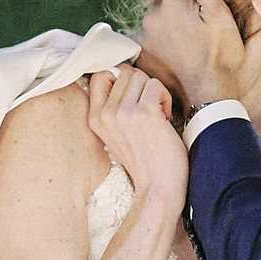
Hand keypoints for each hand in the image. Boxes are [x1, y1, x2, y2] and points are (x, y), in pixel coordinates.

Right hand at [87, 67, 187, 204]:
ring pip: (142, 77)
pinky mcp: (145, 113)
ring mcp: (124, 113)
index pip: (99, 76)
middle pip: (125, 73)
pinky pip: (156, 85)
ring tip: (157, 115)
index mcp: (95, 118)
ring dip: (155, 92)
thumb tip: (123, 74)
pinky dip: (165, 98)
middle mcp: (106, 114)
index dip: (120, 76)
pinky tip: (164, 118)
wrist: (158, 187)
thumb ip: (113, 109)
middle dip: (142, 86)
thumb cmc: (144, 161)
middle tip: (149, 109)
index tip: (133, 91)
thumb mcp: (115, 135)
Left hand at [140, 0, 246, 112]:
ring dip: (166, 31)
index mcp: (171, 1)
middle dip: (176, 13)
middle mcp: (150, 17)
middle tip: (196, 34)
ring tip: (188, 49)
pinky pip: (148, 44)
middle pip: (162, 5)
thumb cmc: (222, 56)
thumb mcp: (221, 16)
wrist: (211, 97)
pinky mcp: (141, 58)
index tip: (200, 14)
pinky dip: (159, 49)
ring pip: (154, 25)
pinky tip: (176, 59)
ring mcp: (143, 39)